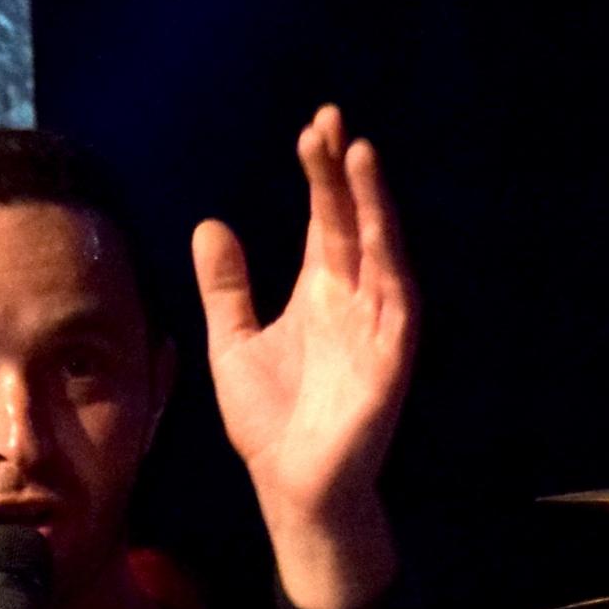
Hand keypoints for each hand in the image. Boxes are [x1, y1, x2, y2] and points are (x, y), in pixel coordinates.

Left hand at [200, 105, 419, 606]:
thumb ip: (227, 287)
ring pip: (381, 250)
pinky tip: (379, 223)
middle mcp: (354, 300)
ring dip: (374, 203)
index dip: (321, 175)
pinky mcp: (392, 356)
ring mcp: (376, 325)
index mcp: (320, 293)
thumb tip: (211, 224)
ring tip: (358, 153)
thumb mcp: (233, 343)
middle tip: (330, 121)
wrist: (293, 487)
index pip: (326, 220)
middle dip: (344, 173)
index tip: (312, 130)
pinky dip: (390, 258)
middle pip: (353, 222)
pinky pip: (397, 298)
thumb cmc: (272, 422)